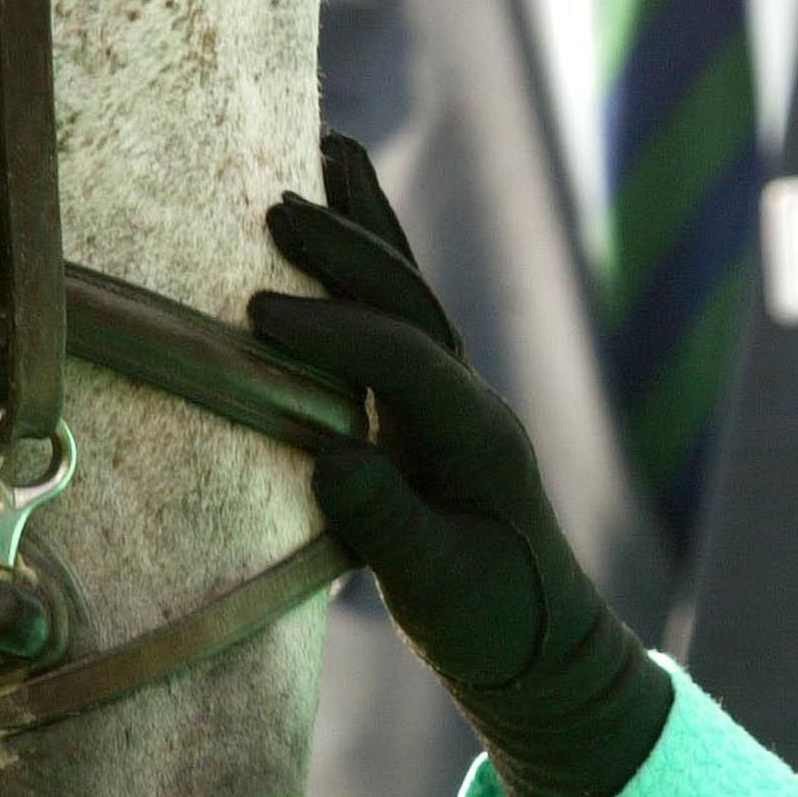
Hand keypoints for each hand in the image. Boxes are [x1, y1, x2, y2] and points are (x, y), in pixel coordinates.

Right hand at [251, 135, 671, 796]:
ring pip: (406, 292)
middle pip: (409, 302)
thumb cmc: (490, 624)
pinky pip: (394, 314)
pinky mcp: (428, 405)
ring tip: (323, 152)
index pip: (404, 360)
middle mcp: (469, 399)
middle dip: (348, 251)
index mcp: (477, 438)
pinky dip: (366, 257)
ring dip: (364, 227)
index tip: (257, 316)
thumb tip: (331, 458)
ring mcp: (452, 396)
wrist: (540, 644)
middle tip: (274, 208)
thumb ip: (387, 524)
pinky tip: (337, 211)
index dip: (334, 334)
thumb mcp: (435, 590)